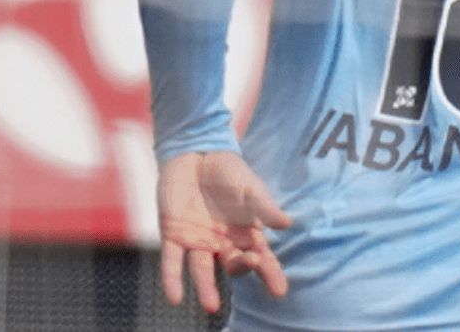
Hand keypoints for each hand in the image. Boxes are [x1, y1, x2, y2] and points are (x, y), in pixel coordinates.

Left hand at [157, 151, 291, 313]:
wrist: (194, 153)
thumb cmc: (228, 172)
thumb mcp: (249, 187)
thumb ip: (264, 206)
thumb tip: (287, 223)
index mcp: (245, 236)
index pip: (262, 259)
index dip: (270, 274)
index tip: (279, 290)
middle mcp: (223, 244)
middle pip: (234, 265)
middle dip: (244, 268)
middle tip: (253, 262)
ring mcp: (198, 242)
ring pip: (202, 270)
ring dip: (206, 288)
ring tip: (211, 306)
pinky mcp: (173, 236)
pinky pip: (172, 261)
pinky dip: (172, 279)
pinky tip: (174, 297)